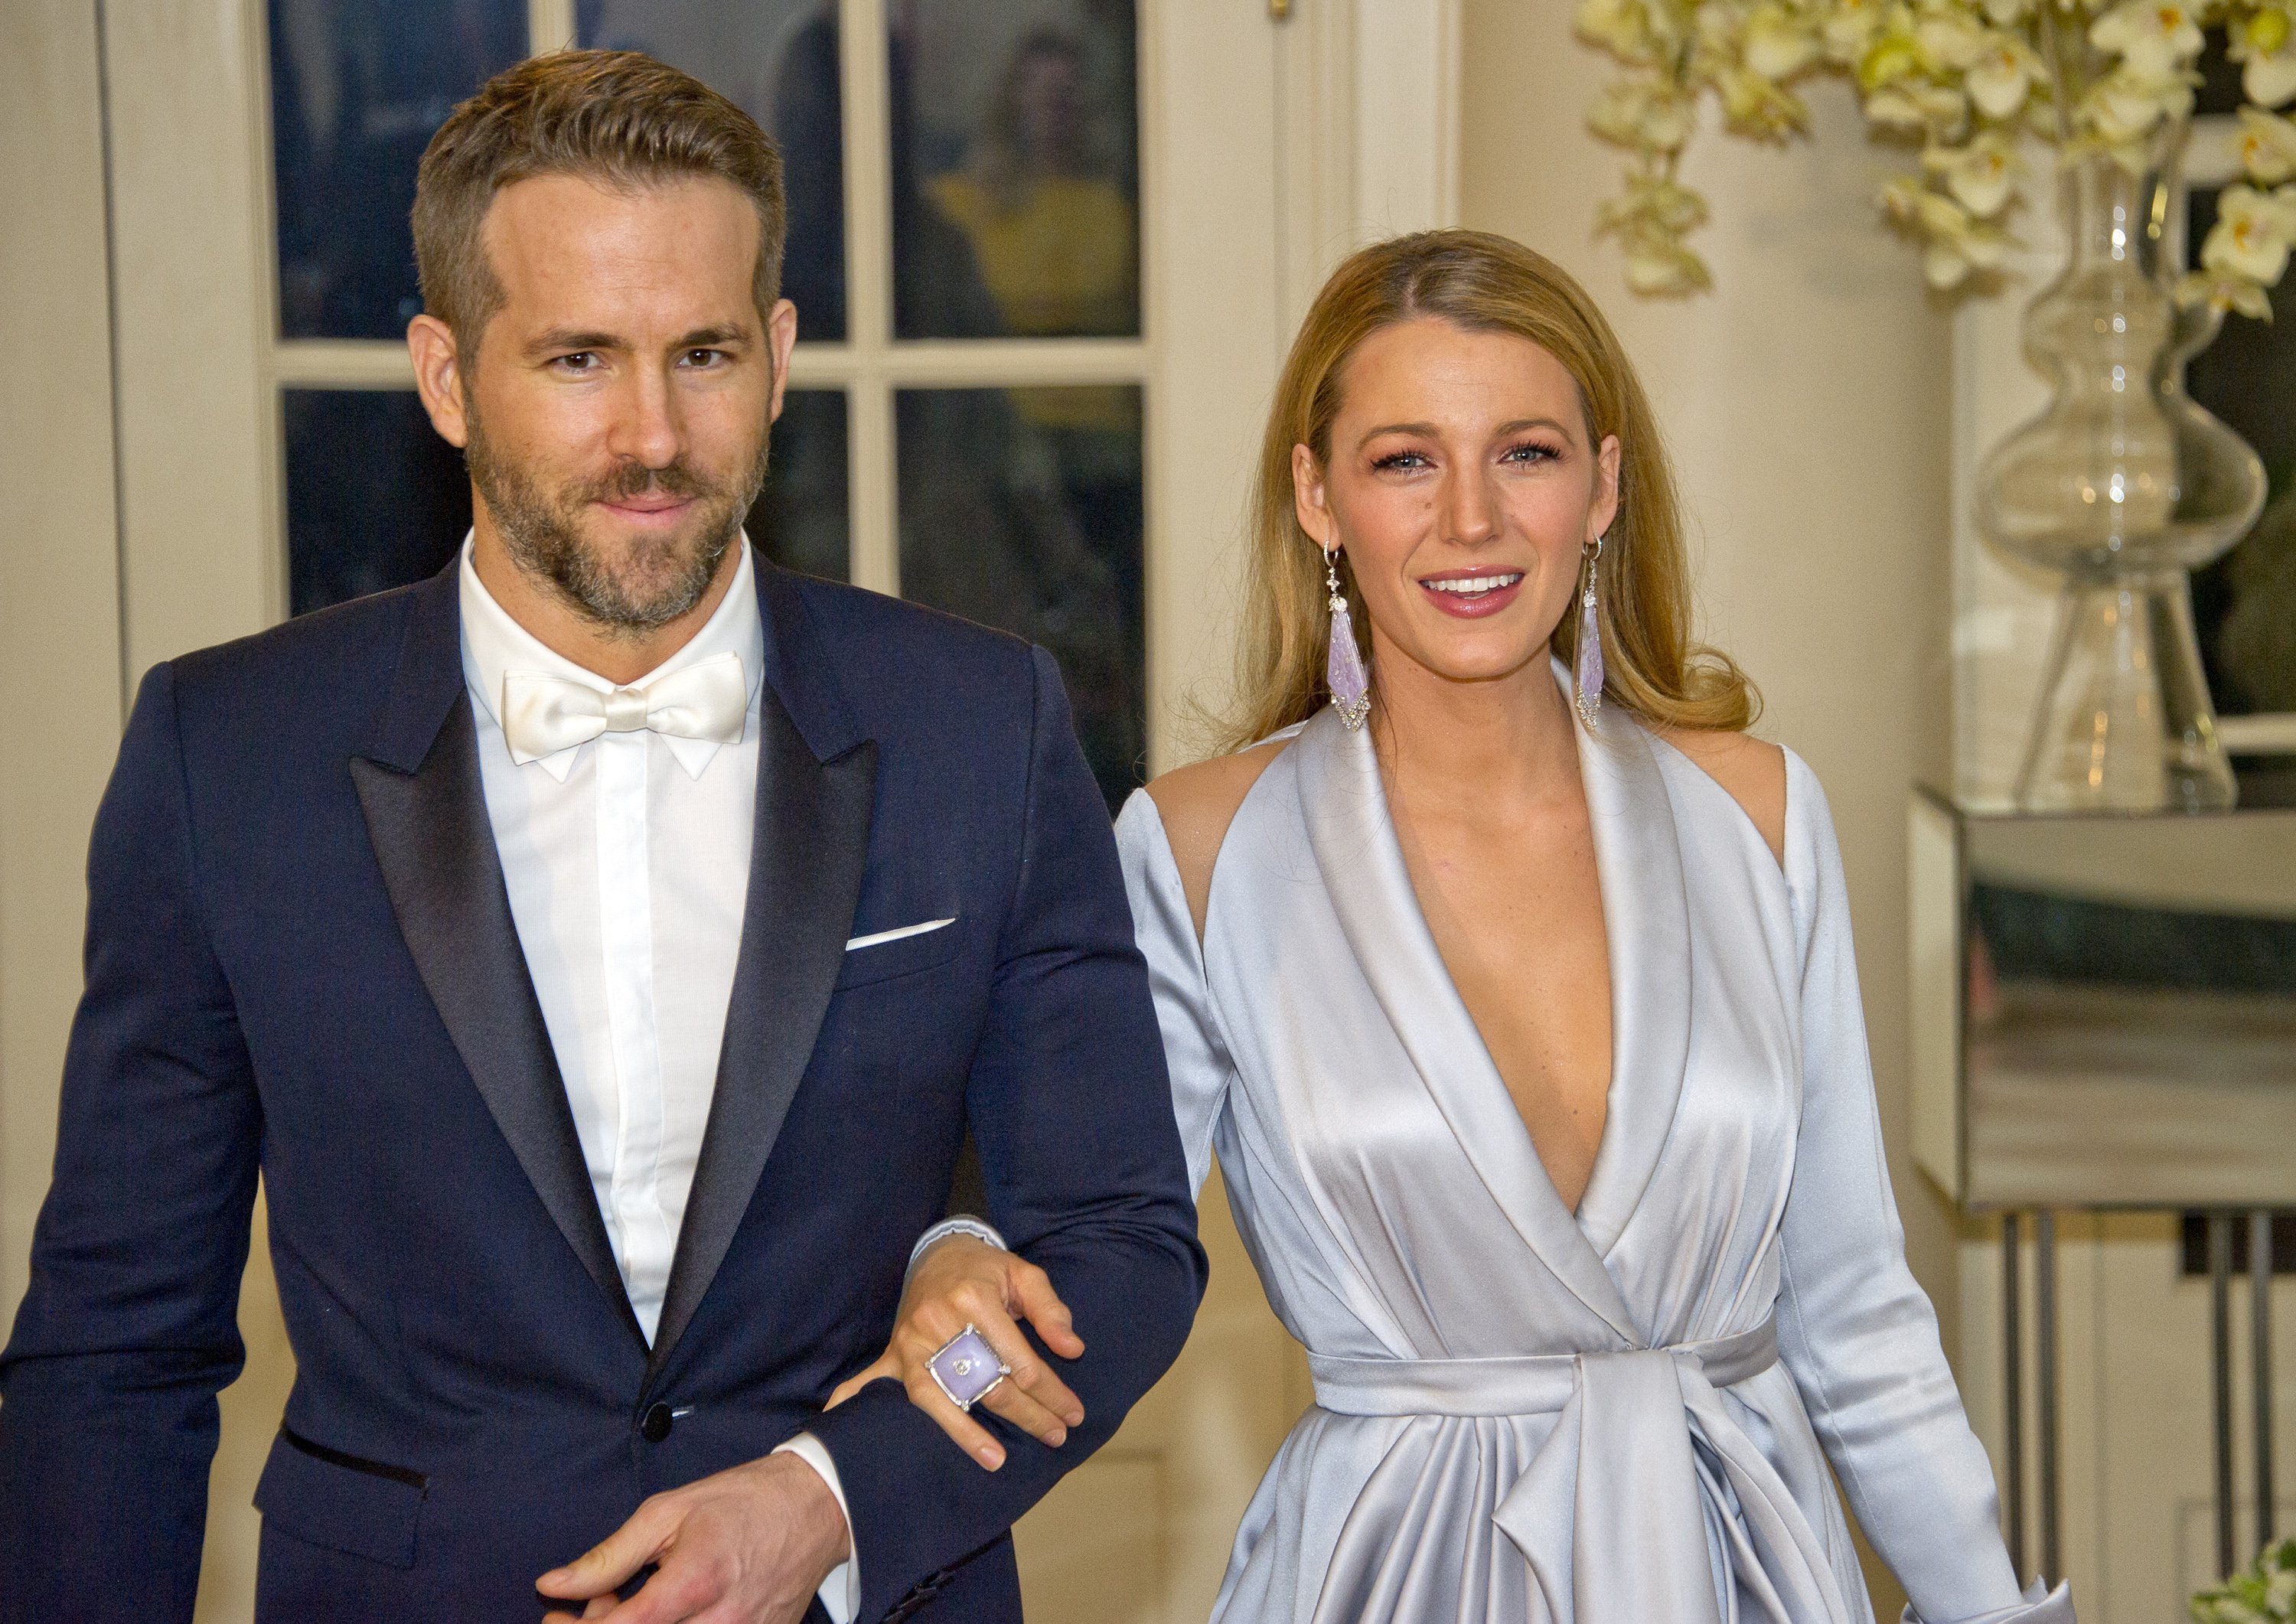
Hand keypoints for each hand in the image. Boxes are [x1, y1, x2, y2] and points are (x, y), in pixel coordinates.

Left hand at [536, 1451, 849, 1623]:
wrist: (815, 1507)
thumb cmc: (741, 1501)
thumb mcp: (668, 1512)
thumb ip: (609, 1555)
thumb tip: (553, 1585)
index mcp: (696, 1581)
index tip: (556, 1616)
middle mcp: (721, 1622)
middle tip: (594, 1603)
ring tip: (633, 1605)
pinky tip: (666, 1613)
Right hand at [826, 1236, 1084, 1470]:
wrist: (939, 1252)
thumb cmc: (986, 1269)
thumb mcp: (1024, 1275)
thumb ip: (1050, 1310)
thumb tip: (1072, 1348)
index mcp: (974, 1299)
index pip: (1019, 1360)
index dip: (1050, 1390)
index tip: (1072, 1412)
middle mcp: (937, 1321)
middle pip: (987, 1383)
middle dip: (1027, 1415)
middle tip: (1056, 1435)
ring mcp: (910, 1341)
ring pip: (940, 1397)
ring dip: (968, 1433)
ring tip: (996, 1461)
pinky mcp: (893, 1352)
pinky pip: (870, 1381)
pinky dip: (853, 1404)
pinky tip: (839, 1426)